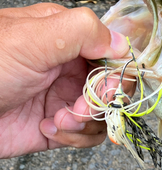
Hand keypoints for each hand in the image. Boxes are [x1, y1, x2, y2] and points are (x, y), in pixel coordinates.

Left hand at [0, 2, 129, 157]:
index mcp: (66, 40)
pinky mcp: (60, 128)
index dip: (116, 72)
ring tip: (59, 120)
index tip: (107, 86)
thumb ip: (81, 31)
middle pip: (112, 87)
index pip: (112, 52)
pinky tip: (49, 129)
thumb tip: (121, 43)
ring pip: (103, 115)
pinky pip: (88, 137)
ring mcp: (64, 99)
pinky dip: (75, 138)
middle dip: (101, 102)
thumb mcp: (32, 38)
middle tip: (81, 108)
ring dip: (86, 123)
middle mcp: (69, 69)